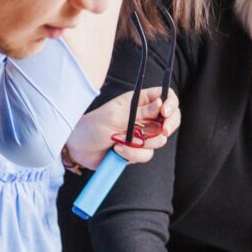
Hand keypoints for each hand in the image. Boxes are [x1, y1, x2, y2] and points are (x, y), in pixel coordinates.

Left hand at [65, 87, 179, 169]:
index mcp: (139, 101)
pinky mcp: (137, 151)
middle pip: (170, 119)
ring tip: (120, 140)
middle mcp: (143, 117)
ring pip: (159, 140)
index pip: (165, 97)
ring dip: (142, 143)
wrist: (80, 149)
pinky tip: (118, 150)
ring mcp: (142, 135)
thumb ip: (139, 111)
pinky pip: (147, 155)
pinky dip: (133, 154)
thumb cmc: (92, 126)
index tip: (165, 113)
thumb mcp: (115, 115)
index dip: (170, 104)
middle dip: (167, 126)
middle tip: (161, 131)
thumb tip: (160, 103)